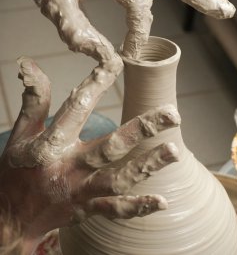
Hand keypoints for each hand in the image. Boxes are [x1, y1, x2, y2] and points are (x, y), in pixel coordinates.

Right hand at [0, 57, 179, 252]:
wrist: (9, 218)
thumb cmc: (16, 170)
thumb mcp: (22, 133)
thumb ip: (34, 99)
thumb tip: (30, 64)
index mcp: (51, 145)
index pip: (76, 108)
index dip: (96, 83)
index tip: (115, 63)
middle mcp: (69, 167)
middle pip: (110, 147)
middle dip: (142, 129)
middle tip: (172, 114)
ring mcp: (80, 191)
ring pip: (119, 179)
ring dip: (148, 166)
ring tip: (174, 150)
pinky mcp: (86, 210)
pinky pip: (115, 210)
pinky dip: (138, 207)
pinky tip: (162, 202)